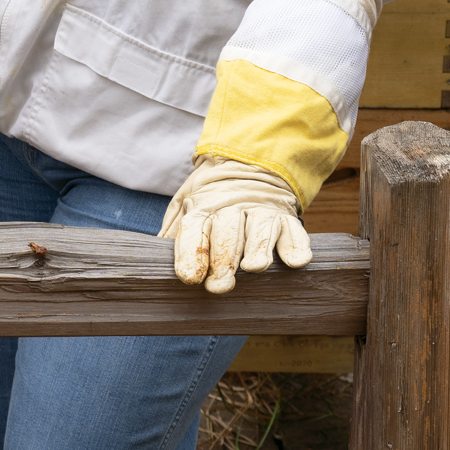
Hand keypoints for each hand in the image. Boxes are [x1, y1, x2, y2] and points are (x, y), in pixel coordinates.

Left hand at [162, 157, 311, 293]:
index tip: (189, 277)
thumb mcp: (185, 202)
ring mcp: (261, 211)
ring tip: (253, 268)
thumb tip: (154, 252)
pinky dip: (296, 245)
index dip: (191, 253)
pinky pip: (294, 231)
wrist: (246, 163)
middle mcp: (232, 207)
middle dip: (222, 259)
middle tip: (218, 285)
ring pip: (259, 230)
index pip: (194, 228)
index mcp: (203, 206)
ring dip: (257, 250)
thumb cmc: (210, 196)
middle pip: (227, 232)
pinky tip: (294, 261)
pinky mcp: (286, 217)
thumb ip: (174, 228)